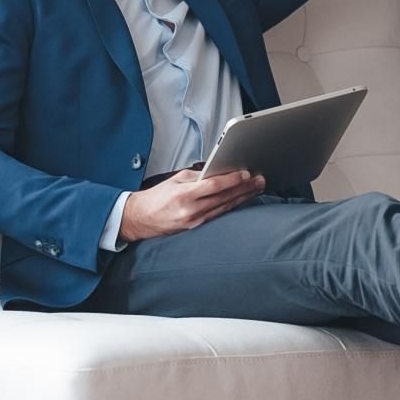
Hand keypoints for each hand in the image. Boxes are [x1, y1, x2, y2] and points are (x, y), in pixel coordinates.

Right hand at [118, 168, 264, 242]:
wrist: (140, 219)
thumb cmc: (156, 197)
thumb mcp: (174, 180)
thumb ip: (197, 176)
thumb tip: (216, 172)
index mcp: (184, 194)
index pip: (214, 185)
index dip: (233, 180)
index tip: (246, 174)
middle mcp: (191, 210)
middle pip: (224, 197)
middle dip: (244, 188)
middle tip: (260, 180)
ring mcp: (195, 221)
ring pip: (224, 207)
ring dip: (242, 197)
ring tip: (256, 188)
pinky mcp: (196, 228)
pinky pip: (218, 215)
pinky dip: (231, 207)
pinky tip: (241, 201)